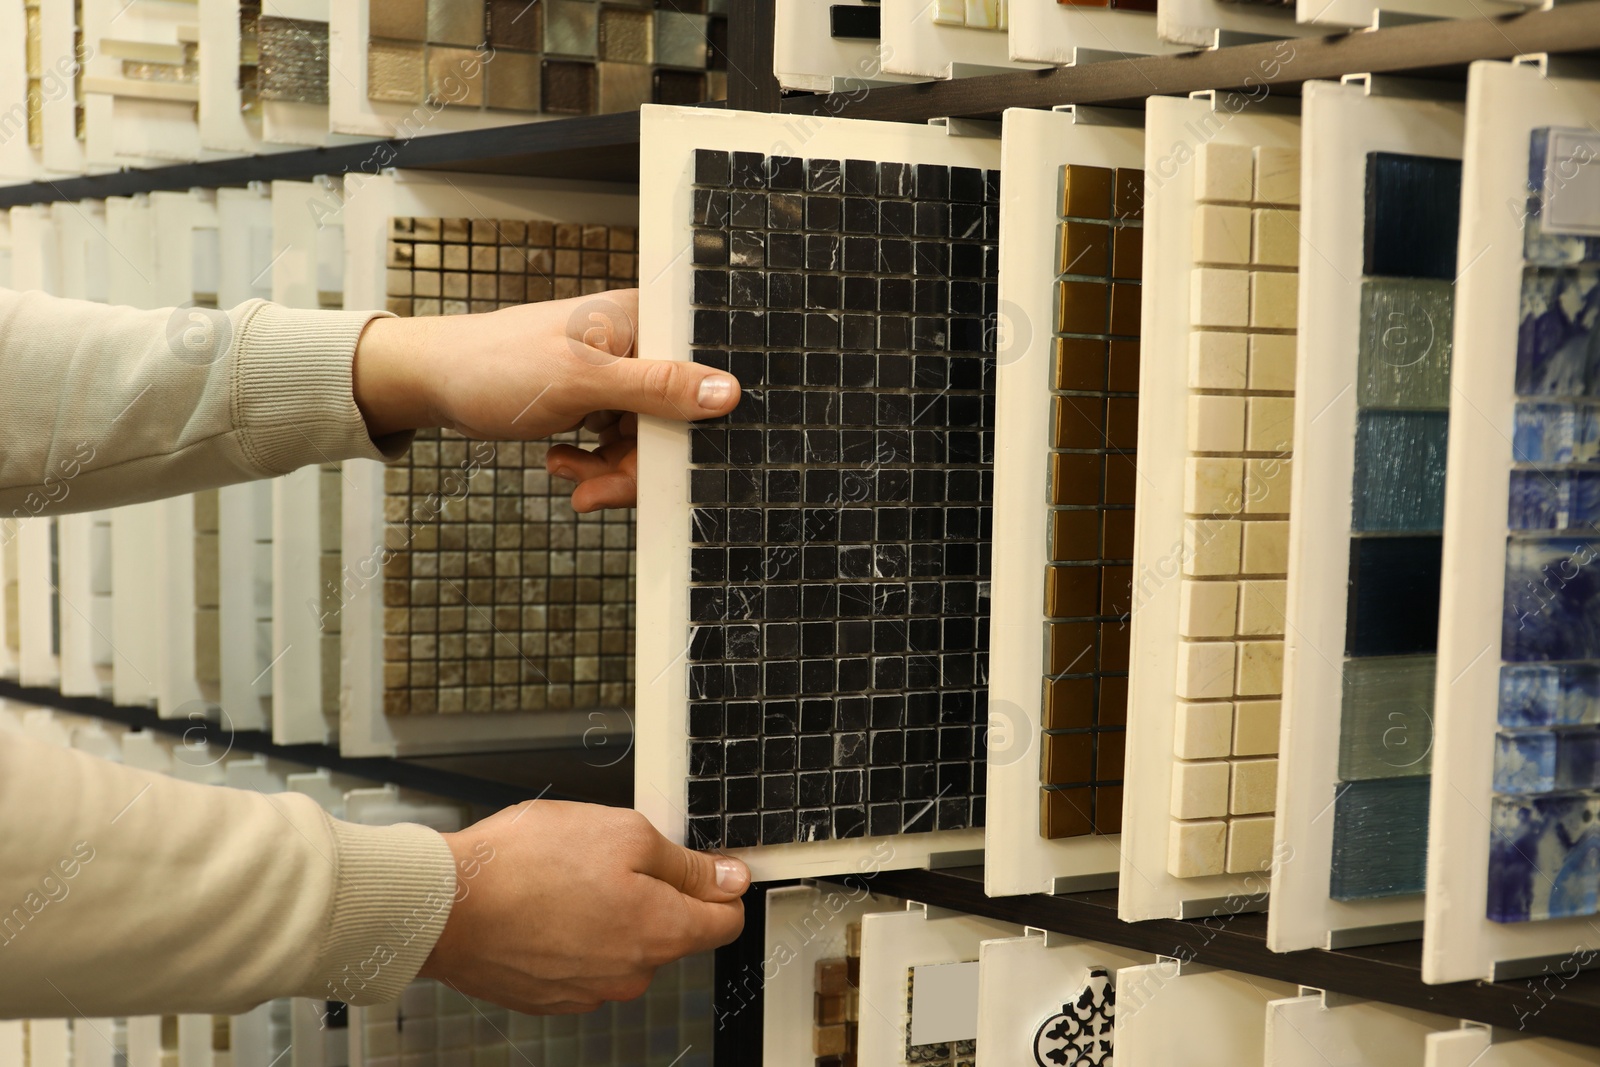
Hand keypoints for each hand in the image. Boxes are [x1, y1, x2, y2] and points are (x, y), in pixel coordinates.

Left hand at [352, 289, 737, 509]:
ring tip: (571, 473)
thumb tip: (726, 392)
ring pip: (646, 440)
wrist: (434, 382)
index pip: (699, 372)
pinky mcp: (598, 401)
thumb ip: (658, 388)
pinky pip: (619, 444)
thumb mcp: (584, 381)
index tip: (673, 460)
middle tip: (603, 486)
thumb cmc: (496, 364)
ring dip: (611, 469)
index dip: (695, 420)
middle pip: (675, 418)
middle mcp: (637, 344)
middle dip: (639, 462)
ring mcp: (617, 375)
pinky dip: (595, 464)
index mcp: (644, 320)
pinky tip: (565, 462)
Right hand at [418, 801, 749, 1013]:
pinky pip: (582, 961)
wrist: (445, 906)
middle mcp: (630, 974)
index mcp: (660, 933)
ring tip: (567, 878)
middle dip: (654, 893)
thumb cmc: (525, 865)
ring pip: (624, 945)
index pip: (725, 921)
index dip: (719, 884)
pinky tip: (544, 905)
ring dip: (610, 913)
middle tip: (610, 857)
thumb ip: (686, 863)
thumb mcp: (624, 833)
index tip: (704, 863)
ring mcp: (589, 991)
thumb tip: (730, 879)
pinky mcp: (551, 996)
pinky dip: (573, 934)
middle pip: (671, 931)